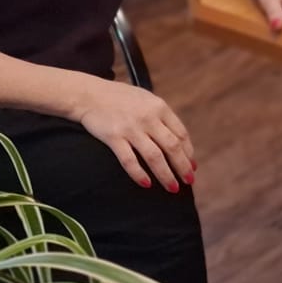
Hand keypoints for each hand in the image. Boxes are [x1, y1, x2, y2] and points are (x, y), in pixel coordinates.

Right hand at [72, 78, 195, 190]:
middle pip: (172, 147)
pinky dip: (139, 174)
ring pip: (154, 157)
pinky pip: (129, 160)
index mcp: (159, 107)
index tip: (192, 166)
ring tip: (173, 188)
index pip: (181, 134)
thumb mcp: (146, 99)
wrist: (89, 94)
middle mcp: (148, 117)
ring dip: (166, 175)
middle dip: (183, 167)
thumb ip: (161, 116)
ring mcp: (131, 128)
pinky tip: (146, 184)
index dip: (188, 153)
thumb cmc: (119, 98)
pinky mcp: (114, 137)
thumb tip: (178, 139)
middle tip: (189, 181)